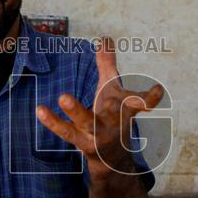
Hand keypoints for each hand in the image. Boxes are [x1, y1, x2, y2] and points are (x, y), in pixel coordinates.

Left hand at [35, 37, 163, 175]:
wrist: (112, 160)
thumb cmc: (112, 118)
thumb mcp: (112, 91)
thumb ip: (107, 65)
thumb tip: (105, 38)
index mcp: (125, 109)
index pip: (140, 102)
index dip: (150, 97)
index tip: (157, 91)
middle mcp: (115, 122)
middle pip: (115, 112)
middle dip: (114, 105)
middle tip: (111, 99)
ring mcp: (99, 135)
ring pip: (88, 123)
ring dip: (76, 111)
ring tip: (63, 97)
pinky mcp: (83, 144)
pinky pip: (66, 132)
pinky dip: (53, 122)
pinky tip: (40, 110)